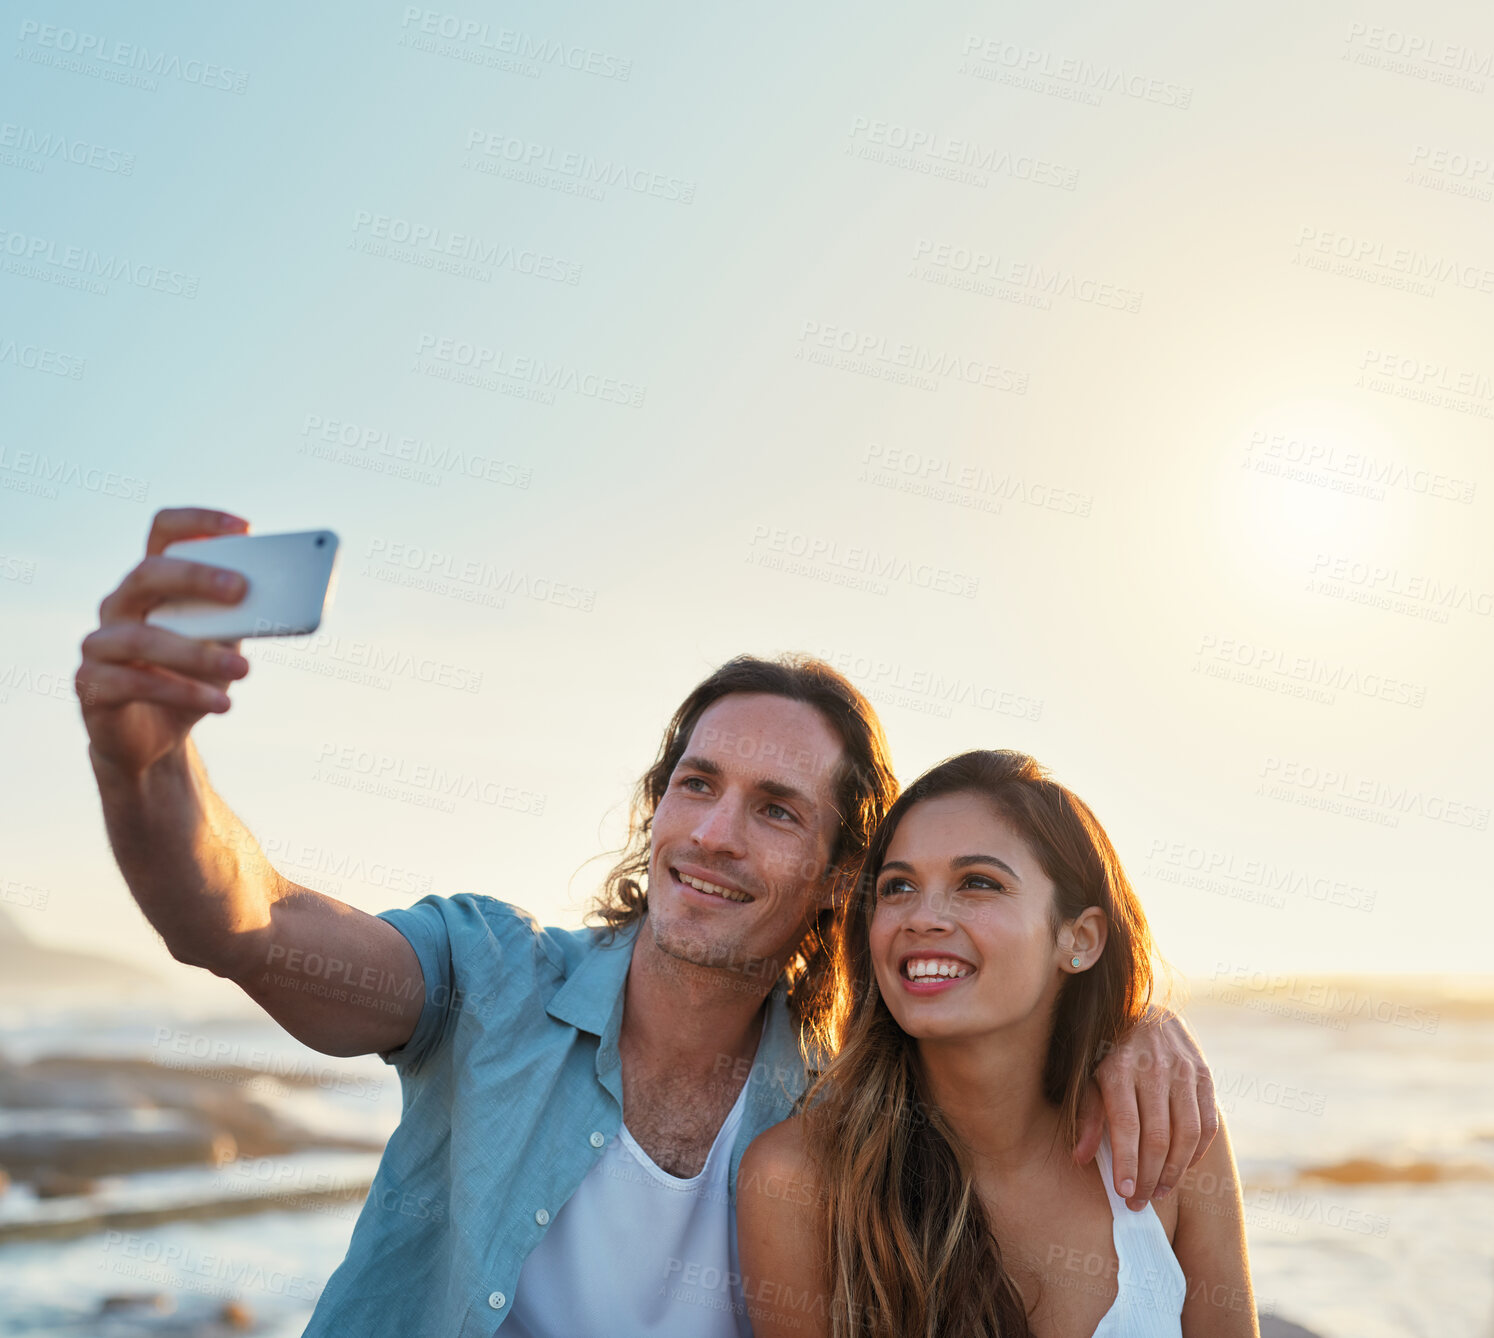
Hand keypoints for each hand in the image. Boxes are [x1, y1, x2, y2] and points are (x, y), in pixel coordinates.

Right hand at [77, 507, 253, 777]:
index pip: (164, 532)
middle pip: (147, 573)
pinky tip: (221, 703)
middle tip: (242, 590)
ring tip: (245, 671)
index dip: (199, 522)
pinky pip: (136, 683)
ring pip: (143, 637)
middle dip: (196, 577)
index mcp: (152, 583)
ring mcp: (99, 644)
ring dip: (199, 654)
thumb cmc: (192, 677)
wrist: (156, 737)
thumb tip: (280, 598)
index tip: (245, 528)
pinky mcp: (92, 685)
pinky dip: (184, 692)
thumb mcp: (222, 643)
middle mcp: (119, 604)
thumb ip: (238, 617)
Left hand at [1073, 1008, 1216, 1211]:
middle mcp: (1153, 1067)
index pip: (1127, 1125)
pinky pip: (1207, 1124)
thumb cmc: (1106, 1052)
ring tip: (1160, 1192)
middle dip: (1149, 1176)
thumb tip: (1079, 1158)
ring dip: (1175, 1171)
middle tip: (1139, 1202)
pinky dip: (1197, 1153)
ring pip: (1187, 1134)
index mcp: (1118, 1066)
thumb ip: (1087, 1115)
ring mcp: (1183, 1070)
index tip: (1125, 1194)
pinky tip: (1182, 1169)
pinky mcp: (1204, 1075)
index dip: (1127, 1163)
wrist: (1143, 1011)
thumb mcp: (1087, 1076)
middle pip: (1158, 1135)